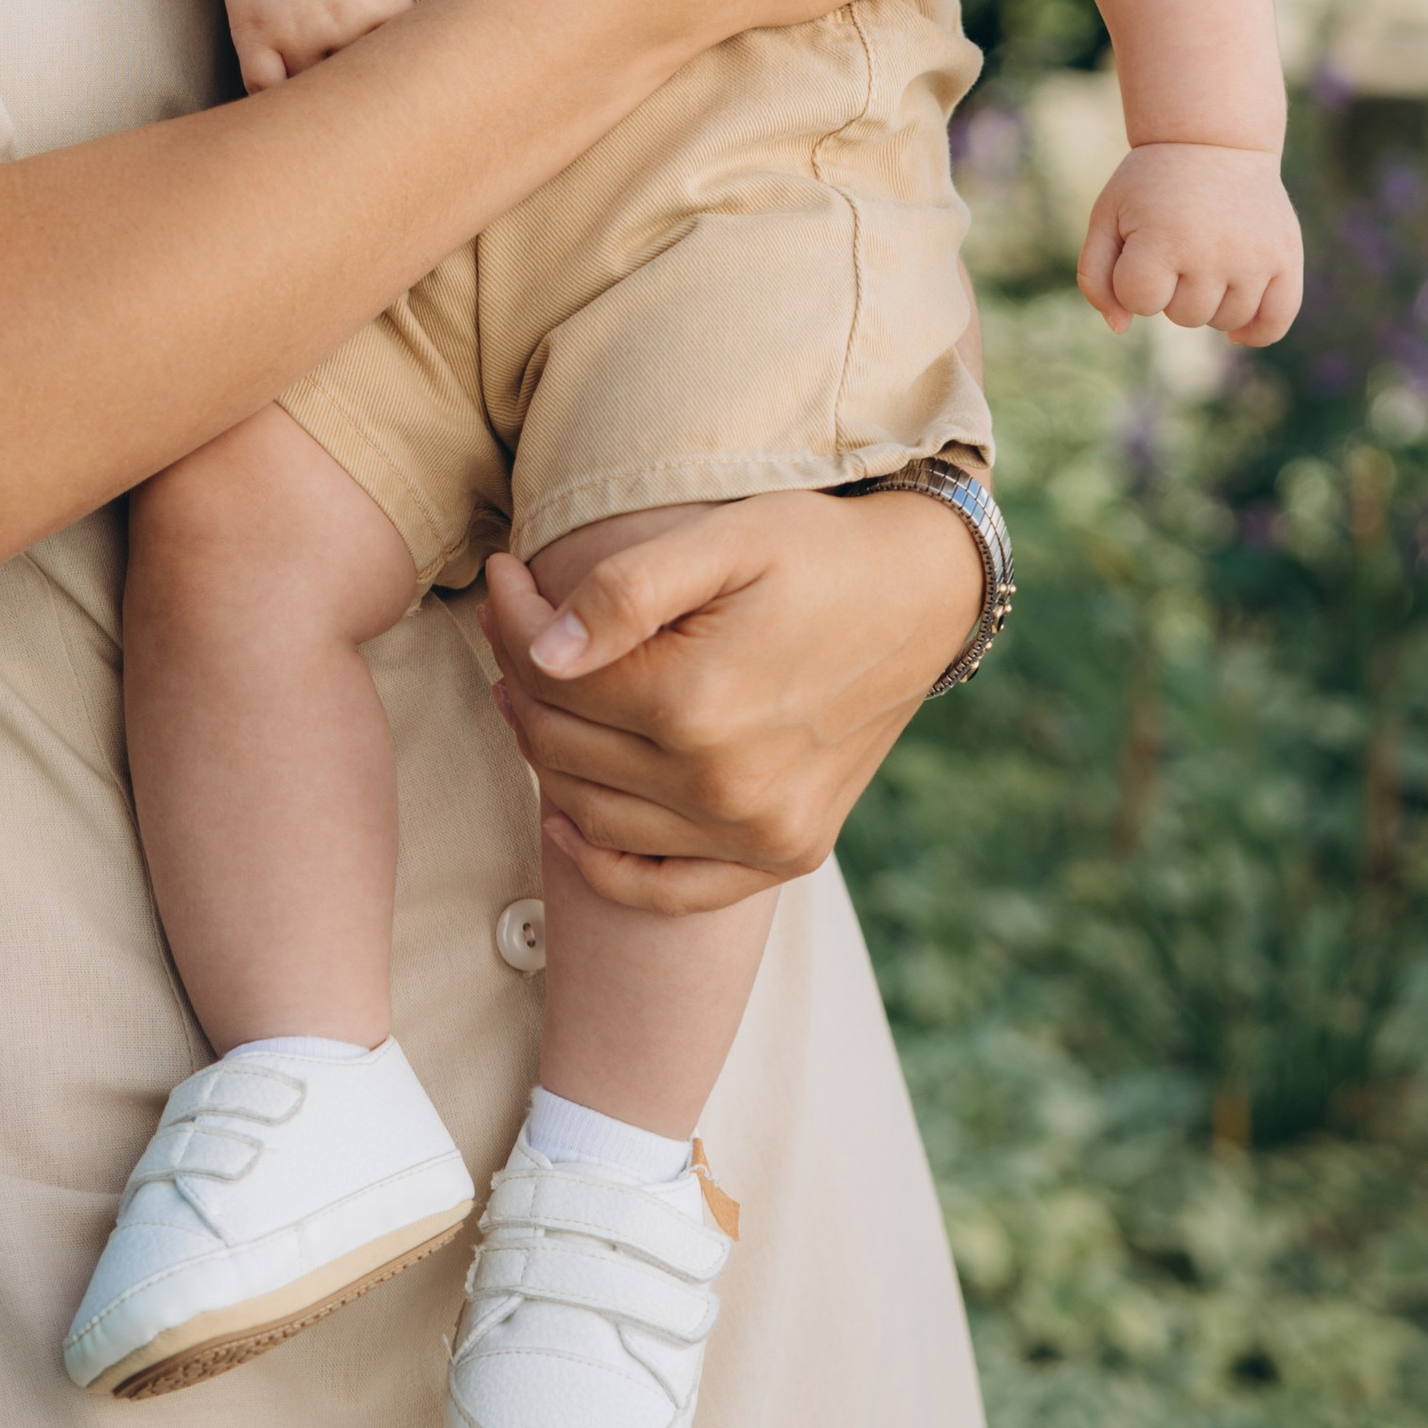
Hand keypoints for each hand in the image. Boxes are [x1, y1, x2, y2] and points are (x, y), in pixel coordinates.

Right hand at [213, 0, 414, 89]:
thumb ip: (399, 3)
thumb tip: (414, 47)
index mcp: (382, 2)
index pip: (405, 67)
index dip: (406, 81)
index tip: (402, 87)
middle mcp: (340, 22)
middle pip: (362, 89)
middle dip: (367, 100)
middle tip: (368, 108)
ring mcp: (293, 30)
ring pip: (314, 96)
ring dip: (321, 104)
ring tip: (329, 110)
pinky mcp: (253, 33)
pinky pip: (264, 90)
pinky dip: (275, 103)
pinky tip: (286, 100)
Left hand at [478, 488, 983, 909]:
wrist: (922, 594)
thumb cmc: (815, 550)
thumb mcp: (721, 540)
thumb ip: (624, 592)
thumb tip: (541, 653)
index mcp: (697, 702)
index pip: (552, 677)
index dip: (511, 621)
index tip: (505, 577)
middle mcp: (724, 785)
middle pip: (563, 746)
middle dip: (519, 680)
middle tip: (511, 624)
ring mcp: (757, 831)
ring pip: (594, 814)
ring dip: (545, 755)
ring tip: (533, 693)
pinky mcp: (784, 852)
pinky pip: (666, 888)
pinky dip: (604, 863)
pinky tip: (567, 818)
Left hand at [1078, 141, 1302, 343]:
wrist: (1214, 141)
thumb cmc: (1152, 185)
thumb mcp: (1107, 216)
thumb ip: (1096, 277)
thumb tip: (1120, 328)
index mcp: (1163, 237)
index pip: (1139, 301)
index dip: (1131, 280)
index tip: (1138, 248)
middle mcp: (1214, 251)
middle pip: (1184, 315)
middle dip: (1171, 290)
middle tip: (1175, 246)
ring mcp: (1255, 257)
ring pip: (1226, 321)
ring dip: (1208, 303)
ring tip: (1203, 260)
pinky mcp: (1286, 258)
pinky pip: (1275, 323)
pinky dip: (1254, 332)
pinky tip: (1235, 328)